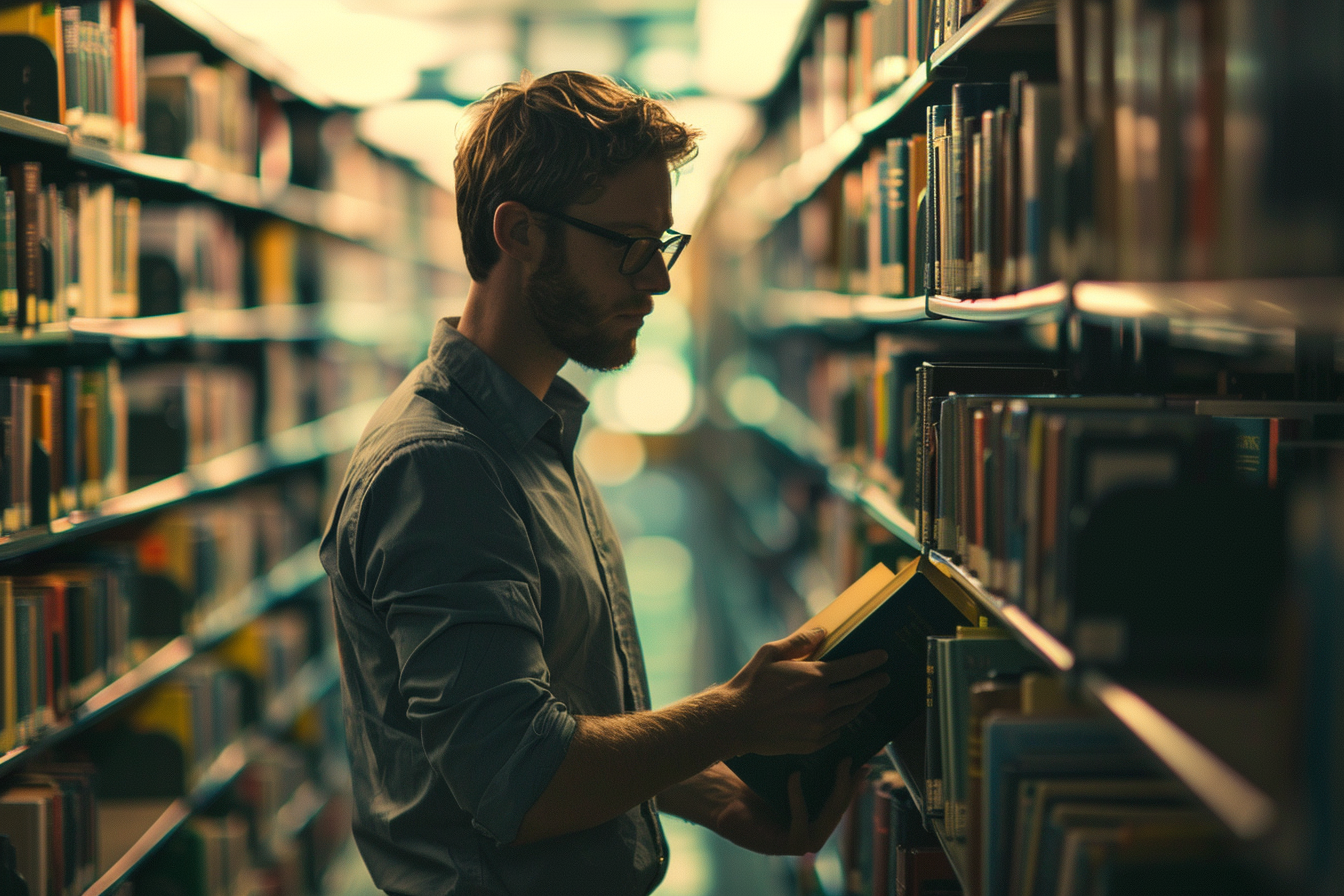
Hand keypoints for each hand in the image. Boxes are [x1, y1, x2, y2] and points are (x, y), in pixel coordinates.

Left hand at [699, 760, 865, 855]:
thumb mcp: (788, 769)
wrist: (725, 797)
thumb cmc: (754, 782)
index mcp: (817, 812)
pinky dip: (798, 798)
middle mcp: (815, 828)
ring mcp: (805, 840)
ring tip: (837, 765)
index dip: (855, 779)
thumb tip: (830, 733)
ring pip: (829, 816)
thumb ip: (810, 762)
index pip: (843, 796)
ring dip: (835, 789)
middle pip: (840, 806)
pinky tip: (795, 777)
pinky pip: (801, 822)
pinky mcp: (789, 845)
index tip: (866, 758)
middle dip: (849, 782)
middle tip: (850, 758)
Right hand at [721, 628, 888, 756]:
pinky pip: (837, 731)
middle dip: (875, 683)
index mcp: (814, 678)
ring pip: (850, 713)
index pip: (853, 667)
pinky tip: (844, 716)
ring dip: (863, 702)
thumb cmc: (750, 683)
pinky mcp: (813, 742)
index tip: (882, 657)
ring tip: (868, 695)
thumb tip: (822, 632)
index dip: (871, 661)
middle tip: (883, 678)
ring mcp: (820, 726)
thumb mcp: (771, 652)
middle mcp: (823, 703)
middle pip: (859, 692)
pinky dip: (843, 721)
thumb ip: (800, 641)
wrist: (735, 721)